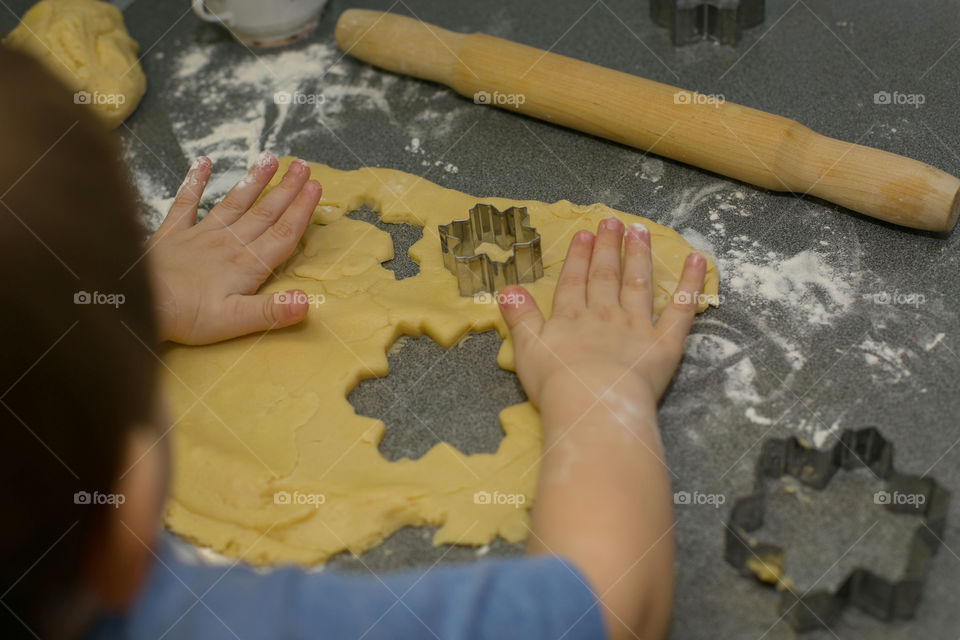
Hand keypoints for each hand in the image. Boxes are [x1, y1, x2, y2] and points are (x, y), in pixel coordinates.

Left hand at [147, 153, 320, 344]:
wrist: (136, 301)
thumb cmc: (187, 316)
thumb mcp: (235, 322)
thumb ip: (272, 311)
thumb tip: (307, 301)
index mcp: (246, 265)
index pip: (282, 233)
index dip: (302, 210)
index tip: (317, 187)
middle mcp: (228, 243)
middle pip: (264, 213)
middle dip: (286, 189)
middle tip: (303, 166)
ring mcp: (199, 235)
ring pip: (234, 202)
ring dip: (254, 181)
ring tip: (270, 158)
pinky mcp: (172, 234)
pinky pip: (186, 202)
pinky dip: (194, 181)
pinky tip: (203, 162)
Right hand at [498, 216, 705, 408]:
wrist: (594, 404)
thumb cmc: (557, 384)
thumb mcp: (527, 350)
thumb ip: (520, 318)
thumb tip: (508, 288)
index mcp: (571, 319)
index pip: (574, 282)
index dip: (578, 257)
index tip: (583, 234)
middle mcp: (604, 315)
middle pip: (605, 276)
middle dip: (608, 248)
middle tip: (611, 222)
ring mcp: (636, 326)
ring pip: (637, 284)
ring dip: (639, 256)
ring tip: (639, 231)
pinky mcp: (664, 343)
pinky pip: (681, 310)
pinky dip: (690, 285)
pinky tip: (698, 261)